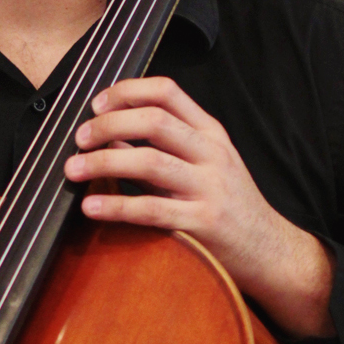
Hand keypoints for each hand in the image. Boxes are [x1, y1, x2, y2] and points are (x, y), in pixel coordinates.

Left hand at [63, 76, 334, 338]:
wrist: (271, 251)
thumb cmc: (230, 206)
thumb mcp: (203, 165)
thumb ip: (160, 148)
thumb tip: (108, 134)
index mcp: (211, 133)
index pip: (168, 92)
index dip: (127, 91)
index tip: (97, 103)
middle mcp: (212, 155)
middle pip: (154, 122)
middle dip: (108, 125)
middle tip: (79, 137)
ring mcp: (209, 189)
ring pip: (149, 162)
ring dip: (103, 162)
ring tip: (73, 169)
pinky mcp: (202, 224)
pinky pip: (151, 210)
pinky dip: (116, 205)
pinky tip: (91, 205)